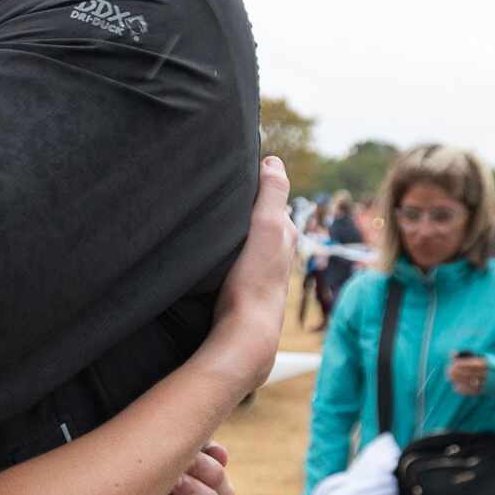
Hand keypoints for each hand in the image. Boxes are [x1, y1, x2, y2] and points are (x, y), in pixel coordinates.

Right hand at [206, 157, 292, 385]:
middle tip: (217, 198)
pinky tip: (209, 258)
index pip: (272, 201)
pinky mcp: (241, 292)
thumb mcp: (268, 227)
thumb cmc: (256, 280)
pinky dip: (224, 255)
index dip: (255, 188)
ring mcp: (259, 275)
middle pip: (259, 223)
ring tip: (210, 225)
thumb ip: (273, 193)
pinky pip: (234, 264)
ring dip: (232, 235)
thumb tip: (273, 161)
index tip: (232, 176)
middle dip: (243, 211)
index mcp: (285, 236)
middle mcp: (277, 255)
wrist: (244, 334)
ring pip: (245, 245)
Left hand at [446, 353, 492, 396]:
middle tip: (448, 372)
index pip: (469, 364)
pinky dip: (462, 390)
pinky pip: (471, 391)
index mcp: (486, 364)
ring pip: (468, 382)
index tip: (451, 364)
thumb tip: (451, 353)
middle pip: (467, 373)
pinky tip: (456, 387)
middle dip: (456, 373)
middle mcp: (486, 374)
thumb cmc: (491, 365)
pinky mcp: (485, 391)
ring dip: (457, 381)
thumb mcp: (483, 357)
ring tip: (450, 379)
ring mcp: (486, 383)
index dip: (458, 364)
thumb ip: (467, 354)